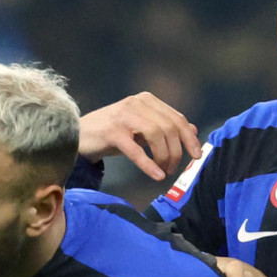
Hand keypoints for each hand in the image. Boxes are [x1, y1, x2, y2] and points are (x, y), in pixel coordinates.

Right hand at [78, 92, 201, 180]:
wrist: (79, 135)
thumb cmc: (114, 133)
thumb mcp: (142, 128)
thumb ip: (165, 127)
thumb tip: (193, 129)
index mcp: (147, 100)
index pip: (177, 118)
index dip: (190, 138)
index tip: (197, 155)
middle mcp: (136, 103)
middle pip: (169, 127)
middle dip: (177, 151)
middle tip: (174, 168)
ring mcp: (124, 116)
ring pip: (156, 135)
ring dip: (164, 157)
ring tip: (164, 171)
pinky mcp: (112, 132)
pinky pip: (136, 150)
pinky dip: (149, 164)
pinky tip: (156, 175)